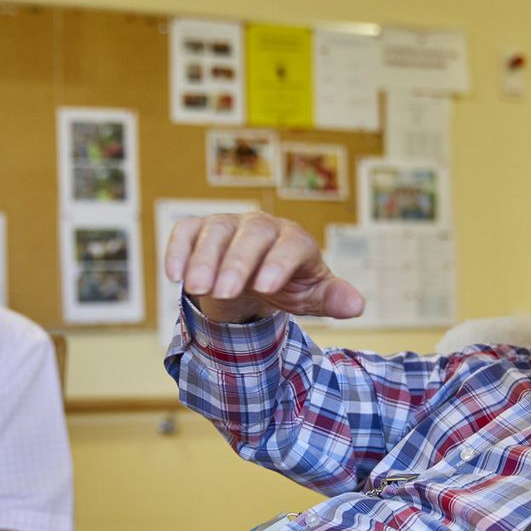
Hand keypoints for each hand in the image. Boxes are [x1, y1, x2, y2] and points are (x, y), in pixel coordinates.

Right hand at [164, 212, 364, 322]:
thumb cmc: (288, 285)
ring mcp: (229, 225)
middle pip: (252, 234)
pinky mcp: (199, 229)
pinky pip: (187, 231)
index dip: (278, 263)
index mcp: (295, 240)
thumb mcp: (311, 296)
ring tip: (195, 287)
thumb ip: (332, 298)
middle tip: (222, 291)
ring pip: (216, 231)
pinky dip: (178, 249)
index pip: (291, 245)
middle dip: (236, 262)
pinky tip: (174, 275)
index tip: (265, 288)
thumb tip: (356, 305)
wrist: (254, 280)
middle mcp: (262, 226)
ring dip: (204, 258)